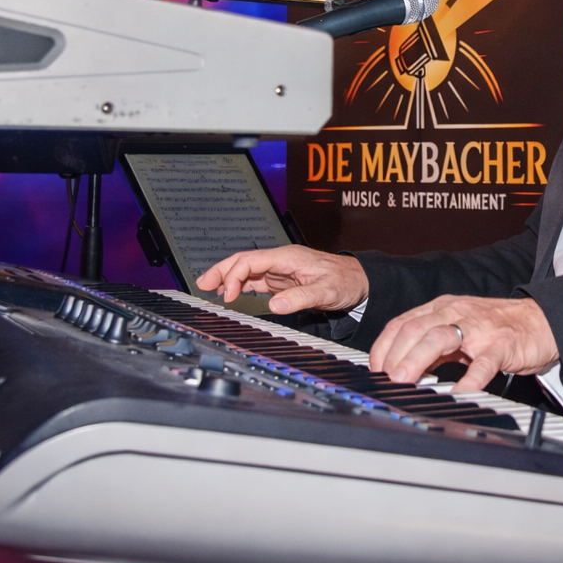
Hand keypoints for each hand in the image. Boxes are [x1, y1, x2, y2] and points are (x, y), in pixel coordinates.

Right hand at [195, 245, 367, 315]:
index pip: (251, 260)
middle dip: (221, 270)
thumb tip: (274, 305)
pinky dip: (240, 285)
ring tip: (209, 289)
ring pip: (247, 270)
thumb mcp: (326, 291)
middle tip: (202, 284)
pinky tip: (231, 293)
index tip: (226, 295)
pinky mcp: (283, 280)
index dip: (233, 275)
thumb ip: (300, 298)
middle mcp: (281, 261)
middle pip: (244, 261)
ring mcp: (281, 270)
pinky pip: (256, 279)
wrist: (360, 281)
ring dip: (227, 277)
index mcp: (288, 257)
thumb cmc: (346, 281)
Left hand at [370, 295, 558, 392]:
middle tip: (386, 380)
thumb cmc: (498, 328)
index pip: (402, 323)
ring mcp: (480, 329)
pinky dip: (467, 380)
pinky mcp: (503, 345)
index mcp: (443, 308)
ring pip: (441, 337)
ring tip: (405, 381)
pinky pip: (483, 364)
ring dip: (417, 360)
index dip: (383, 347)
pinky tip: (457, 394)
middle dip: (395, 354)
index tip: (374, 370)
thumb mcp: (459, 329)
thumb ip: (432, 345)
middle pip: (415, 328)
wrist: (543, 320)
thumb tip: (400, 369)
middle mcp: (458, 313)